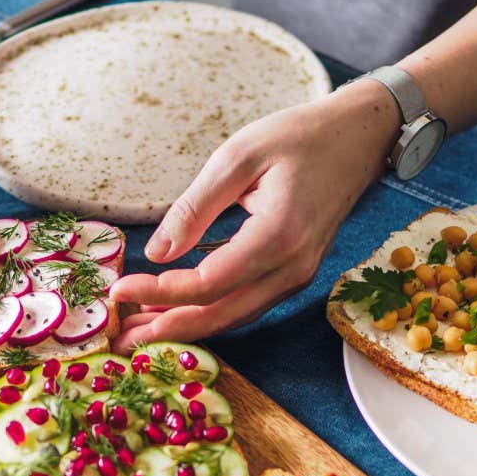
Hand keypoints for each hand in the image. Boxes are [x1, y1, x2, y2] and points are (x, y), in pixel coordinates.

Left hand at [110, 80, 400, 347]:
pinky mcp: (296, 274)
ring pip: (234, 316)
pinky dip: (210, 311)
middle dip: (166, 328)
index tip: (118, 290)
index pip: (207, 284)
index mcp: (278, 237)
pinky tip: (178, 309)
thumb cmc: (299, 137)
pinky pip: (247, 304)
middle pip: (220, 315)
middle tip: (118, 338)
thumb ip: (195, 208)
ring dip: (186, 325)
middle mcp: (293, 268)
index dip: (159, 293)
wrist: (358, 137)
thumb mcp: (238, 157)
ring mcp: (298, 276)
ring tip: (138, 329)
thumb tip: (156, 252)